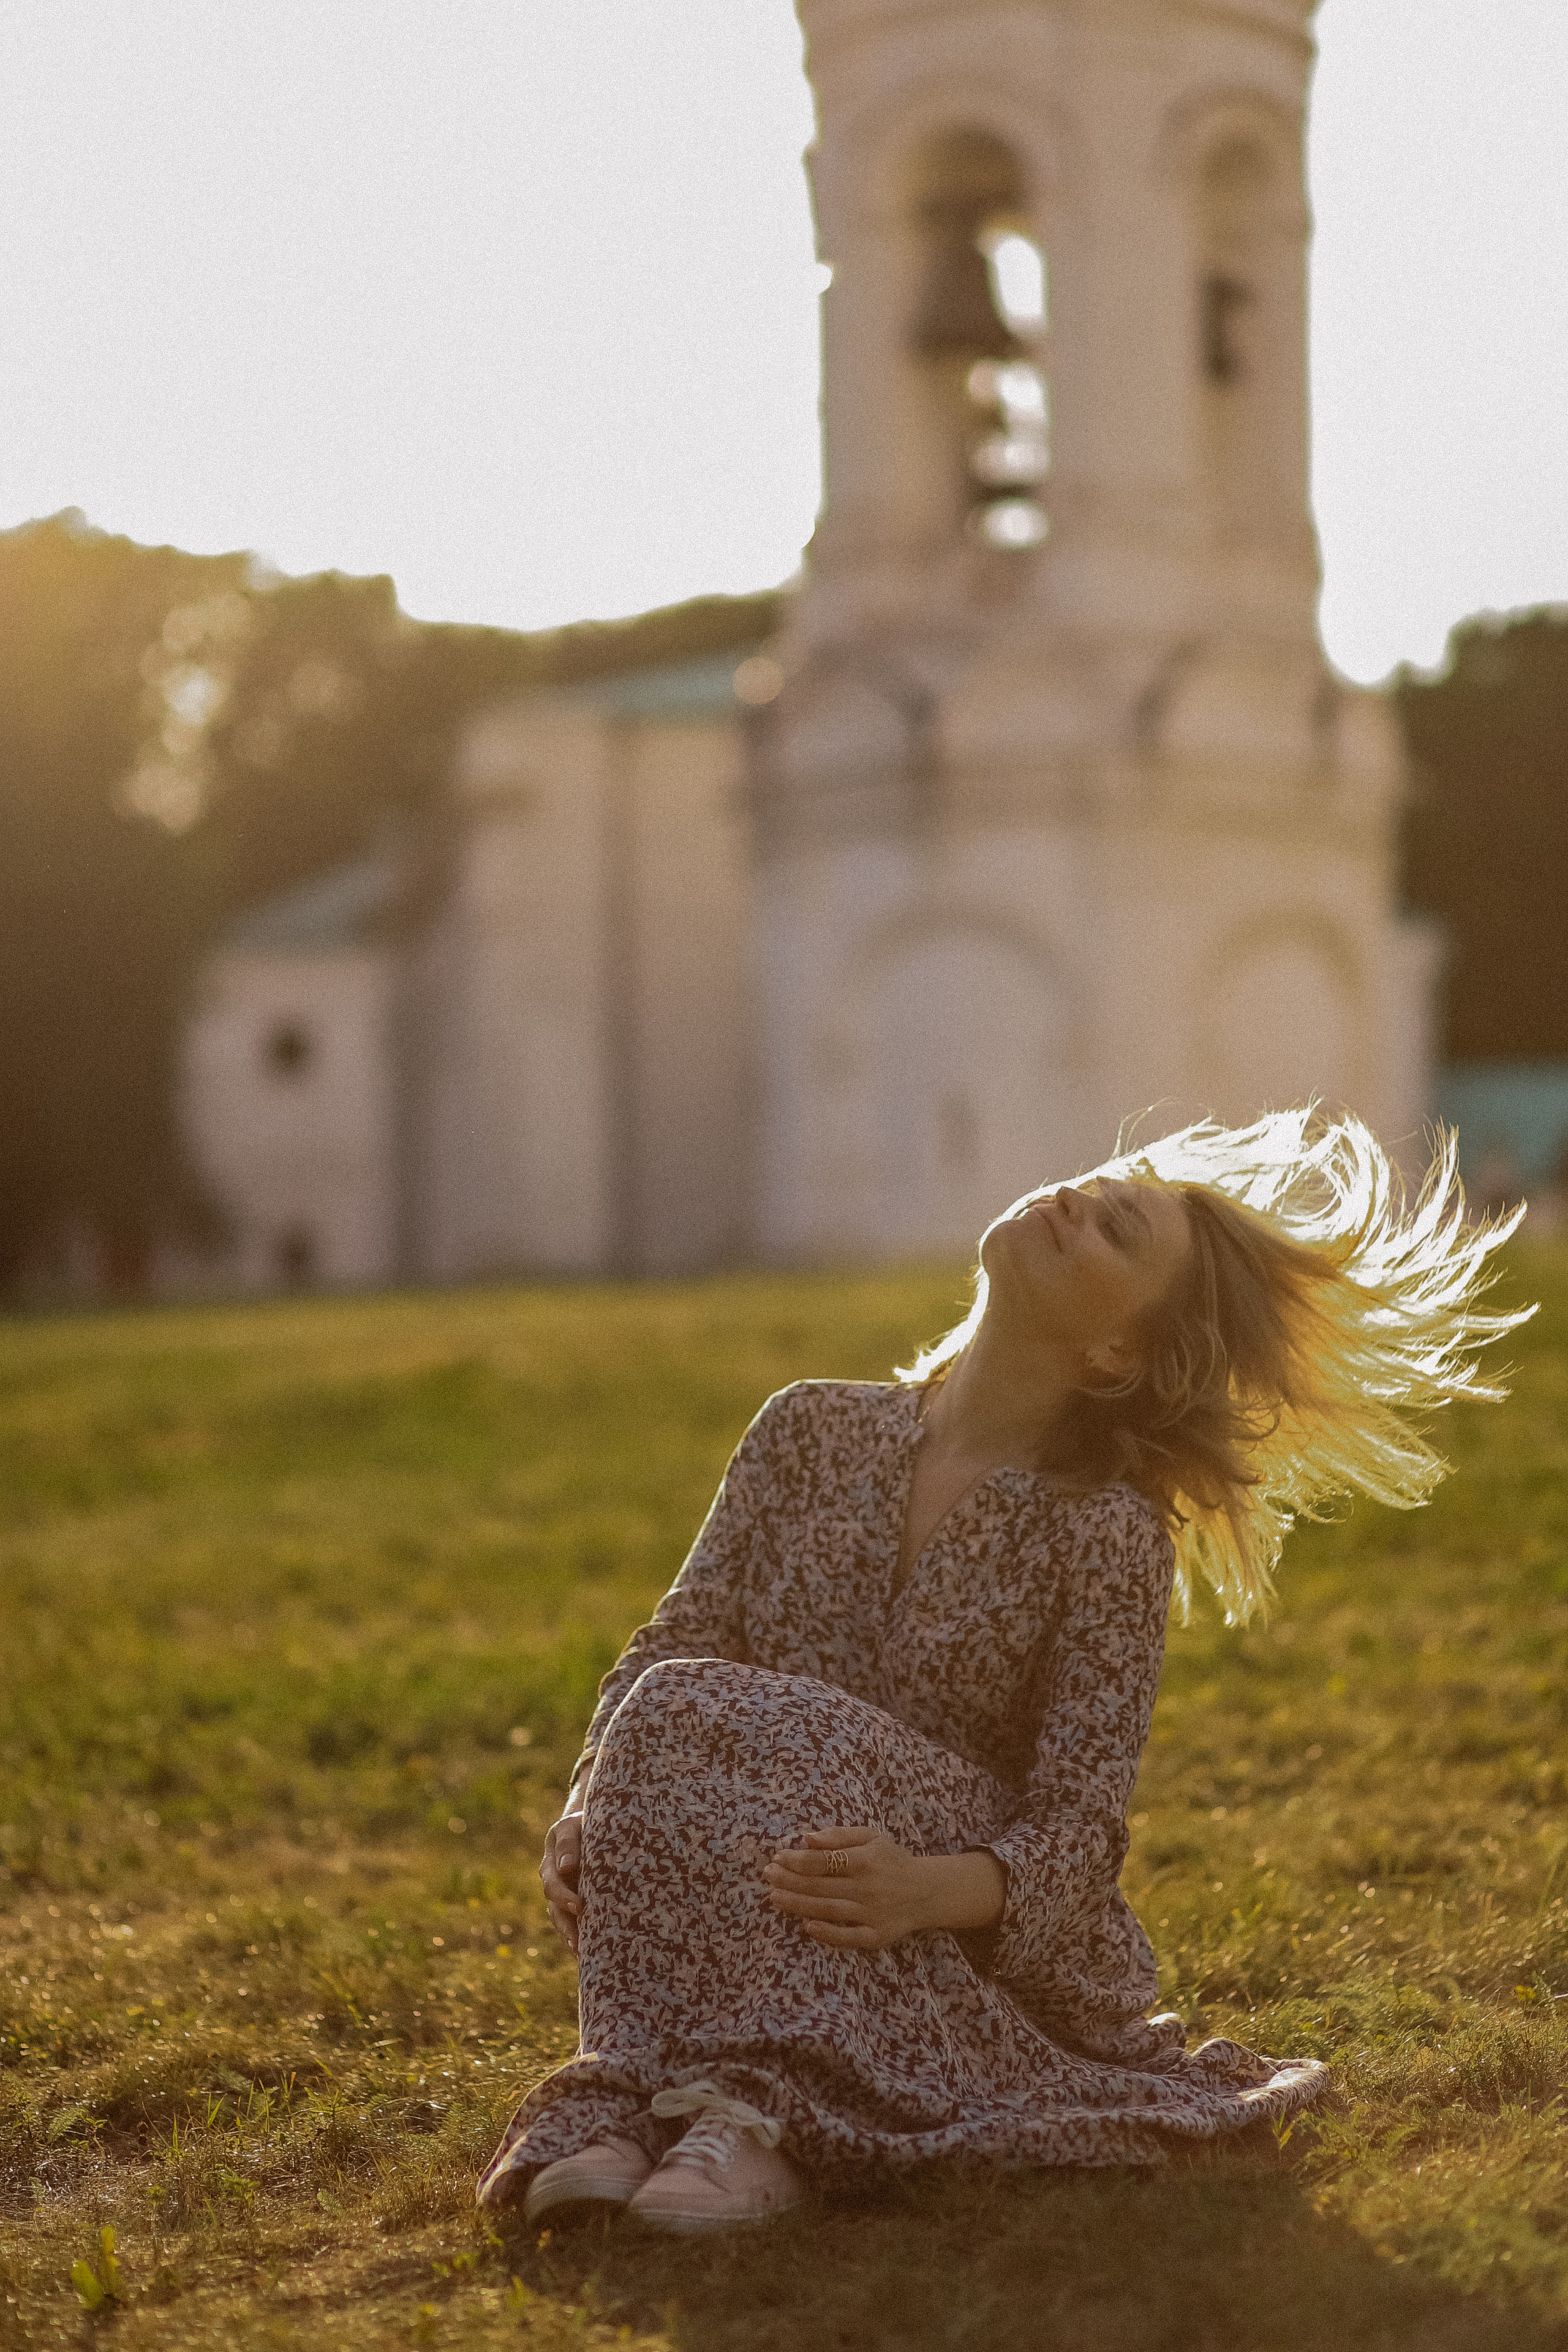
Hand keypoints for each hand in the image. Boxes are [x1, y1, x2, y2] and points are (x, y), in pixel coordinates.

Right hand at [540, 1812, 583, 1952]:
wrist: (588, 1825)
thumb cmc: (582, 1823)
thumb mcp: (572, 1826)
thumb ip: (568, 1843)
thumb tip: (565, 1867)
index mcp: (550, 1865)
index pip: (553, 1885)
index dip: (564, 1898)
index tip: (580, 1906)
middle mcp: (555, 1883)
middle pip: (556, 1911)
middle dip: (567, 1927)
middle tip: (579, 1942)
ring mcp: (564, 1894)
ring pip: (563, 1921)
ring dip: (571, 1937)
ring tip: (582, 1955)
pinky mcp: (575, 1902)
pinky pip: (574, 1922)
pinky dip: (579, 1936)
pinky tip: (588, 1952)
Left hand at [762, 1825, 932, 1950]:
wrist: (926, 1891)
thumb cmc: (891, 1860)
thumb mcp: (871, 1837)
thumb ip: (839, 1835)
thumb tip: (807, 1838)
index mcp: (865, 1860)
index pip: (824, 1861)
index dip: (797, 1860)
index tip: (778, 1857)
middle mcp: (867, 1887)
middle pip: (821, 1886)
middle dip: (790, 1880)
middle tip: (768, 1876)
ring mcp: (871, 1914)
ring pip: (828, 1910)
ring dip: (798, 1904)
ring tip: (775, 1898)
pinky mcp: (876, 1936)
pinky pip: (849, 1938)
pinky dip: (829, 1934)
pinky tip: (808, 1928)